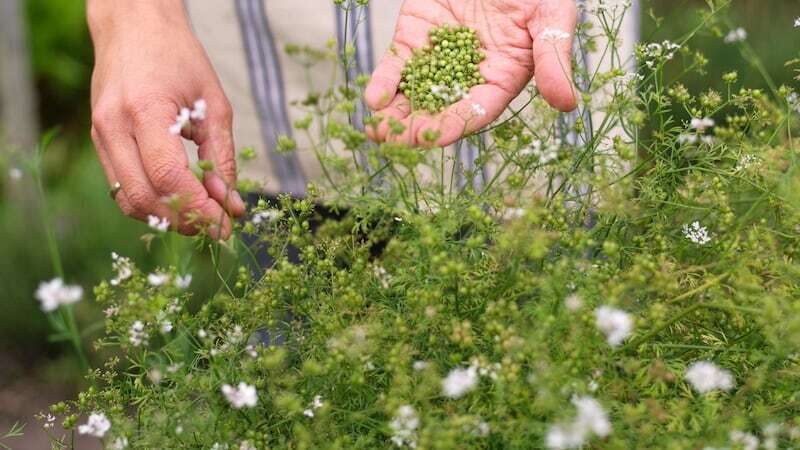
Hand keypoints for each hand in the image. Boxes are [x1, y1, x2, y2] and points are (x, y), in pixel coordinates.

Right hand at [88, 1, 243, 238]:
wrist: (132, 26)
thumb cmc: (178, 58)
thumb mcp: (213, 103)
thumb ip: (222, 156)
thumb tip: (231, 205)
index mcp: (144, 110)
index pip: (168, 177)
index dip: (199, 208)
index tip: (226, 225)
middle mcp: (114, 126)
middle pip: (144, 197)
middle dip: (184, 220)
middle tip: (215, 226)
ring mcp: (100, 135)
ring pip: (128, 200)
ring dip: (166, 218)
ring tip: (200, 216)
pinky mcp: (99, 141)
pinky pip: (121, 187)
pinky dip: (151, 202)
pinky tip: (178, 200)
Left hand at [365, 0, 577, 146]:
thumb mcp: (551, 15)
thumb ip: (554, 57)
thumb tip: (567, 103)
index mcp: (502, 78)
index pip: (477, 109)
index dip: (456, 123)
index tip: (435, 137)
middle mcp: (467, 74)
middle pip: (439, 109)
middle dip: (416, 127)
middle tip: (395, 141)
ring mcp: (438, 57)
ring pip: (413, 93)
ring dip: (395, 114)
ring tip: (376, 132)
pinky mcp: (415, 37)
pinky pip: (397, 65)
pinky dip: (384, 83)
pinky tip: (373, 99)